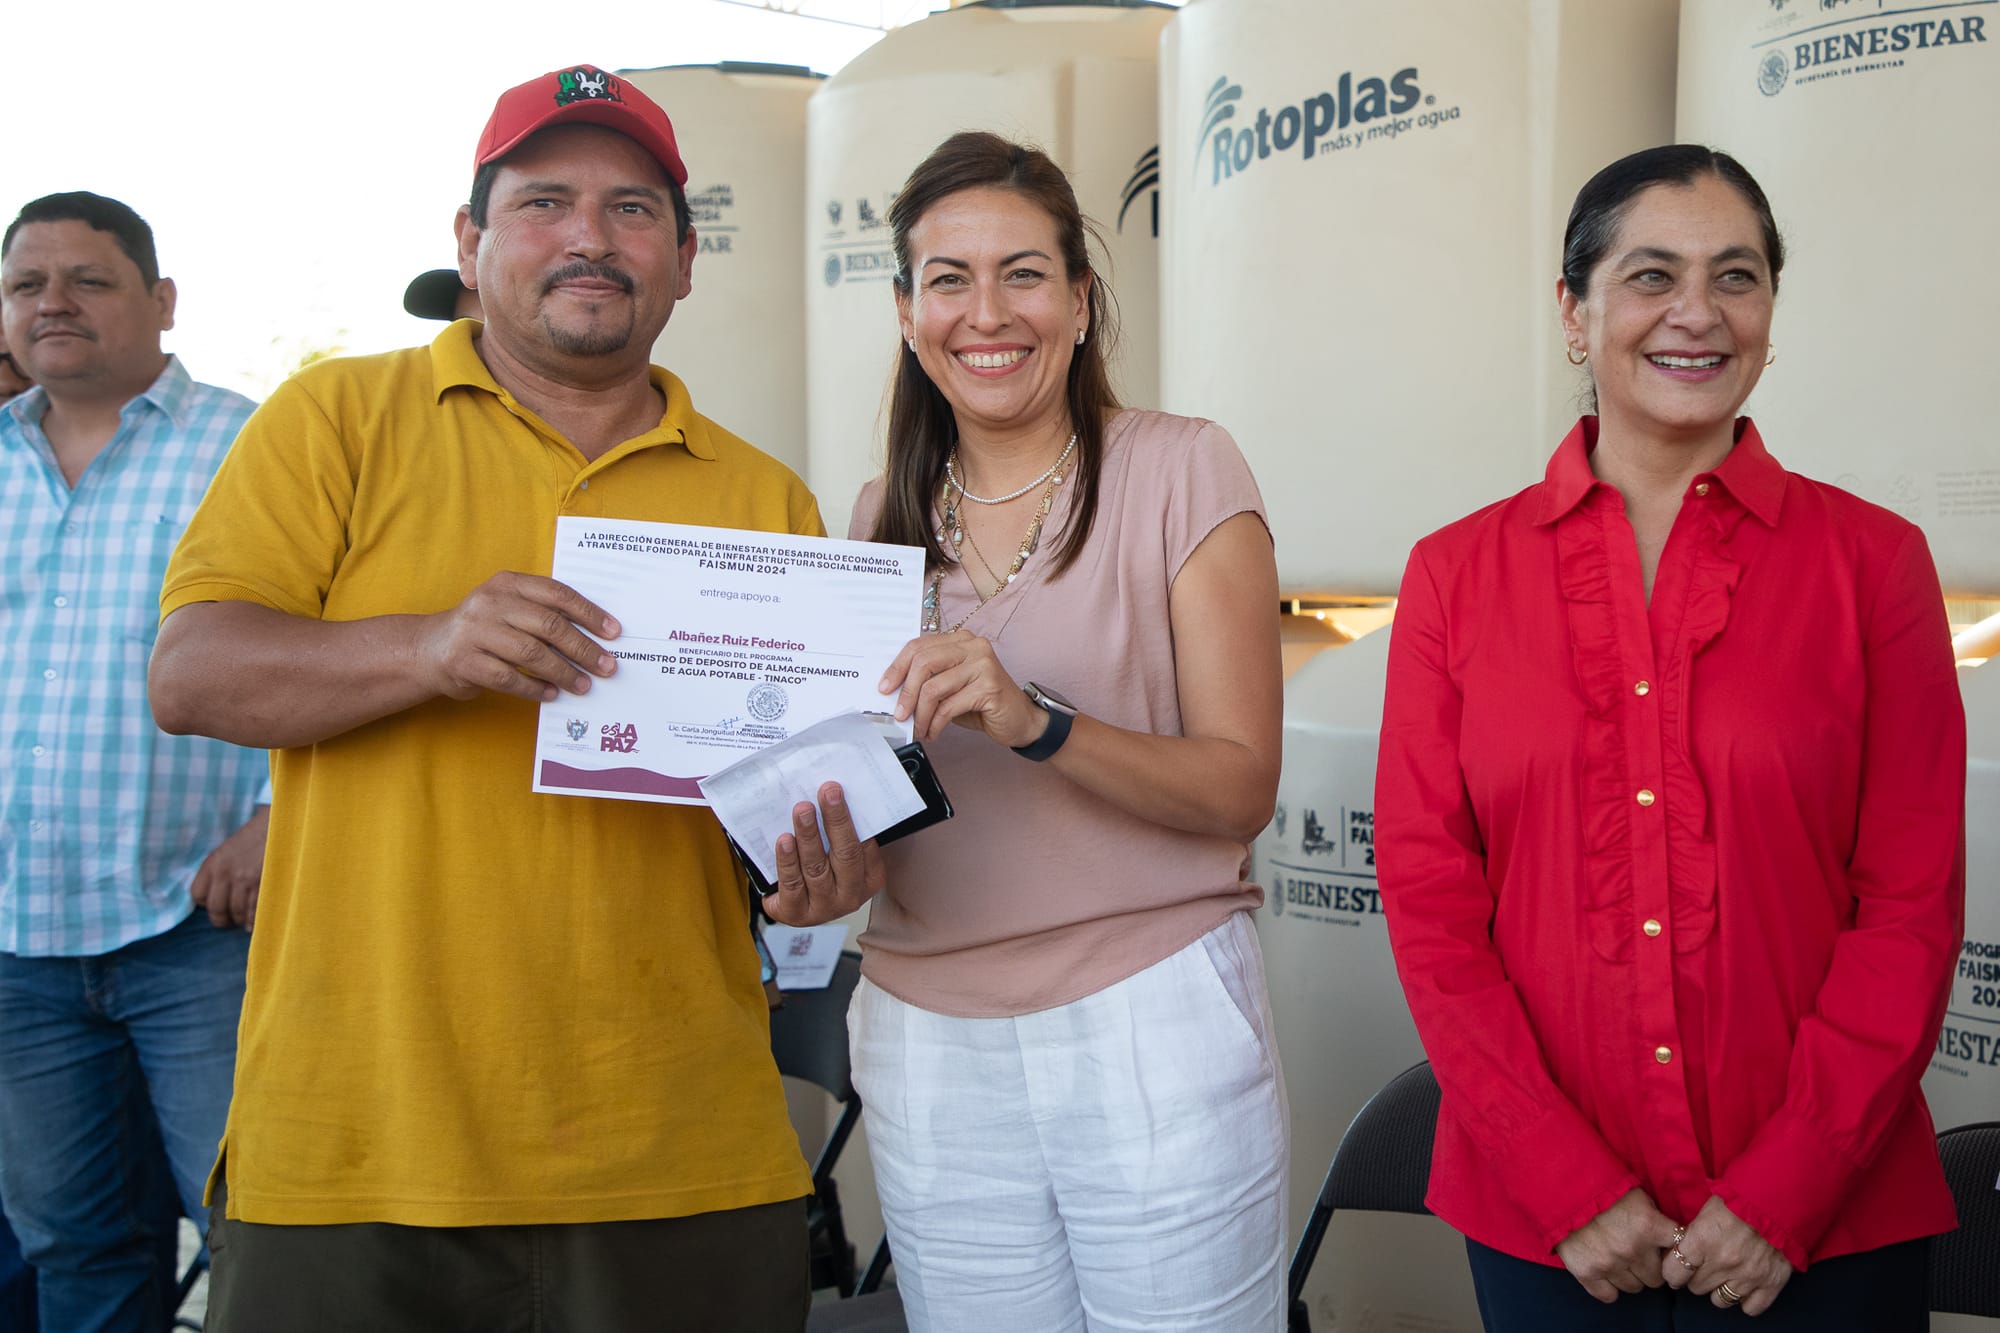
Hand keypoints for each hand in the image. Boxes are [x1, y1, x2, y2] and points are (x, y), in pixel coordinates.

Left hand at [189, 806, 269, 930]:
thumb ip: (219, 870)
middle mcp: (226, 874)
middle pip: (216, 909)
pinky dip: (254, 921)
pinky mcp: (265, 886)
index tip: (214, 905)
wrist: (281, 825)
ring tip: (243, 923)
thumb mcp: (228, 849)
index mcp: (213, 863)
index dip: (205, 904)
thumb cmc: (256, 836)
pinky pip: (255, 912)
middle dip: (221, 920)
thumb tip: (217, 893)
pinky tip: (254, 924)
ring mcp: (247, 881)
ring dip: (239, 921)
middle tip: (228, 922)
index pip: (197, 895)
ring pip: (236, 912)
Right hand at [414, 572, 619, 702]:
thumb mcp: (509, 609)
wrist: (429, 648)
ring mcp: (474, 631)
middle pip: (548, 625)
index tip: (614, 633)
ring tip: (583, 686)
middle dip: (583, 649)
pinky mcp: (463, 661)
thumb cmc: (484, 629)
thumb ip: (543, 614)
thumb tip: (595, 638)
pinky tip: (552, 694)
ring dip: (563, 672)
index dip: (589, 613)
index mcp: (507, 583)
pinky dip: (535, 688)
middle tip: (606, 666)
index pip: (557, 593)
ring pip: (531, 653)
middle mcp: (489, 602)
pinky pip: (509, 678)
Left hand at [762, 782, 886, 926]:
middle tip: (826, 793)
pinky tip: (784, 840)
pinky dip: (787, 860)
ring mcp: (824, 908)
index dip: (848, 817)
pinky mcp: (796, 914)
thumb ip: (842, 832)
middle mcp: (850, 896)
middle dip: (835, 820)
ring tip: (802, 811)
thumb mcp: (838, 853)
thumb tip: (832, 795)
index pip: (864, 845)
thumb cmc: (821, 869)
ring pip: (817, 868)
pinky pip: (792, 884)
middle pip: (845, 854)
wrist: (791, 903)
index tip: (836, 791)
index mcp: (869, 878)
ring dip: (809, 836)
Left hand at [878, 630, 1045, 747]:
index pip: (919, 646)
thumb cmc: (981, 703)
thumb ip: (927, 681)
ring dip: (920, 714)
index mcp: (960, 640)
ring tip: (918, 728)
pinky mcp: (989, 686)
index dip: (897, 667)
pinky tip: (933, 733)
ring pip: (934, 687)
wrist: (1019, 720)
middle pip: (924, 662)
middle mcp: (973, 645)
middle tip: (899, 714)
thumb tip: (892, 692)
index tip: (884, 688)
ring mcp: (983, 664)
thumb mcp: (950, 687)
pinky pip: (949, 706)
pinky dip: (936, 723)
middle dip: (906, 692)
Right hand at [1556, 1188, 1680, 1302]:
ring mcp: (1609, 1264)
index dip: (1674, 1251)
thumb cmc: (1603, 1187)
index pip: (1679, 1252)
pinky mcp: (1587, 1272)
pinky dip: (1609, 1287)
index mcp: (1650, 1226)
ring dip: (1630, 1276)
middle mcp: (1633, 1249)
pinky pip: (1609, 1296)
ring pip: (1635, 1287)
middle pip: (1658, 1277)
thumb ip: (1656, 1219)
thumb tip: (1673, 1239)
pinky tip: (1606, 1273)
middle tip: (1640, 1254)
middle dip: (1651, 1266)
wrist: (1562, 1186)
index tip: (1665, 1248)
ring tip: (1620, 1260)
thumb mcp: (1638, 1196)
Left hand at [1662, 1195, 1792, 1315]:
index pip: (1674, 1272)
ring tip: (1723, 1275)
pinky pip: (1750, 1308)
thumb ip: (1692, 1235)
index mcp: (1702, 1240)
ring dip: (1718, 1289)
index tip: (1675, 1267)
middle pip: (1696, 1287)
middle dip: (1696, 1277)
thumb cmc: (1738, 1198)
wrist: (1778, 1198)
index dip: (1672, 1270)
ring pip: (1720, 1300)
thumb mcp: (1706, 1210)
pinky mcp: (1771, 1283)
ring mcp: (1748, 1275)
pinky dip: (1745, 1299)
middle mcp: (1723, 1262)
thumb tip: (1676, 1252)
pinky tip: (1744, 1285)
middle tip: (1703, 1266)